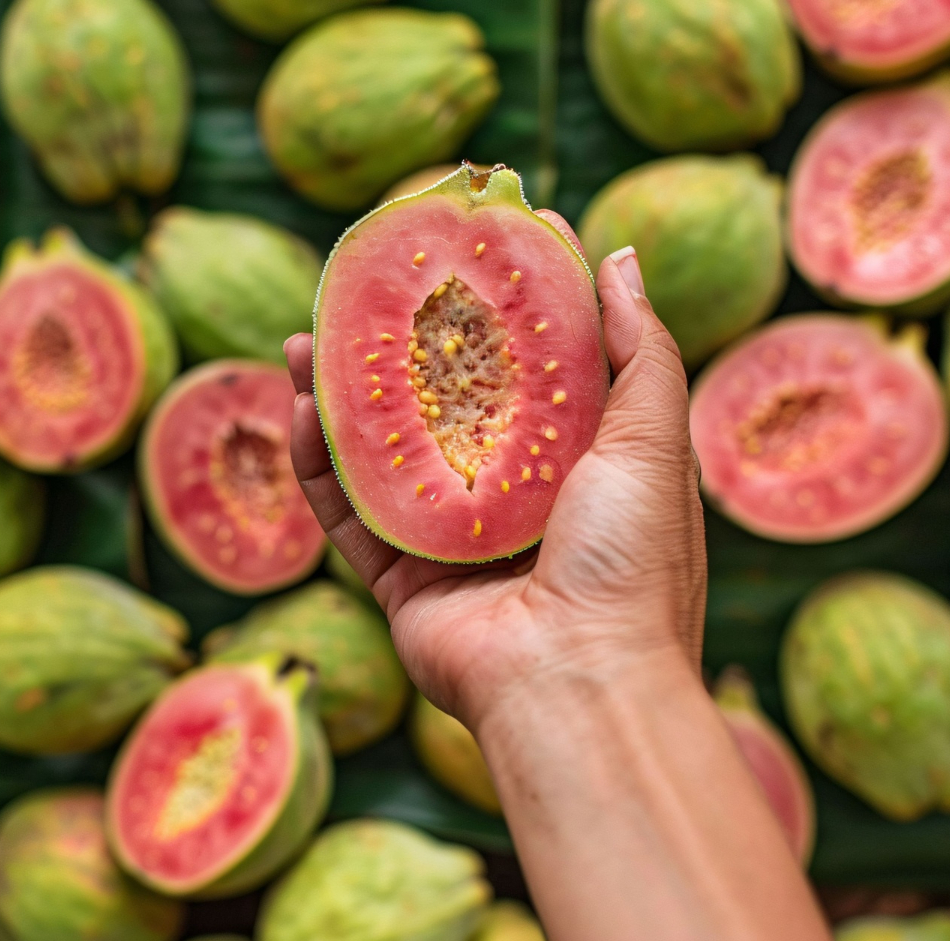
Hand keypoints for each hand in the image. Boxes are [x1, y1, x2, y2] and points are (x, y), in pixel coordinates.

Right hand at [284, 242, 707, 729]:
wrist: (580, 682)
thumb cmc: (631, 559)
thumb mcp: (652, 437)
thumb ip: (638, 348)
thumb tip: (618, 257)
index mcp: (577, 462)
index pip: (528, 368)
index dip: (492, 310)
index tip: (460, 249)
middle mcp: (511, 497)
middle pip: (441, 404)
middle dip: (398, 348)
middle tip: (362, 292)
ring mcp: (451, 540)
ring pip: (382, 453)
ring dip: (339, 396)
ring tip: (304, 339)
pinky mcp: (402, 580)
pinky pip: (348, 514)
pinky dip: (317, 465)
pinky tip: (296, 409)